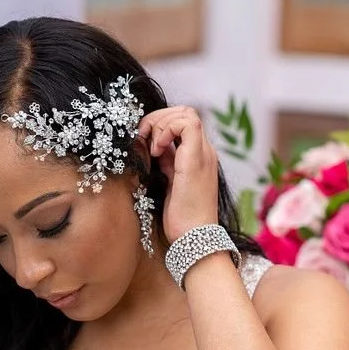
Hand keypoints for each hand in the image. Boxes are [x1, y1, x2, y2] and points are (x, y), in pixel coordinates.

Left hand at [138, 106, 218, 241]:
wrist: (194, 237)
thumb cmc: (182, 218)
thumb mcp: (170, 182)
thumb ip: (166, 162)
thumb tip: (151, 147)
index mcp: (199, 157)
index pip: (183, 122)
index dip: (161, 123)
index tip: (144, 141)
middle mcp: (205, 152)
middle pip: (185, 112)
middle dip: (158, 118)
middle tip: (143, 137)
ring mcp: (203, 154)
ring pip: (186, 113)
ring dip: (161, 123)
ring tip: (151, 146)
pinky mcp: (196, 159)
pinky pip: (186, 124)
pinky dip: (166, 130)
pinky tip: (156, 150)